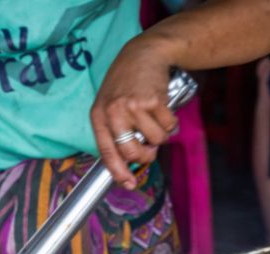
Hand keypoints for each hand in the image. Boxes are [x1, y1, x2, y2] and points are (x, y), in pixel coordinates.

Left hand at [90, 39, 178, 189]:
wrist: (144, 53)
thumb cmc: (127, 82)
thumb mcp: (111, 103)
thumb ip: (116, 129)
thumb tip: (129, 161)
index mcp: (99, 115)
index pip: (106, 151)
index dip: (117, 171)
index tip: (127, 184)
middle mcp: (113, 111)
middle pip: (132, 151)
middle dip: (146, 155)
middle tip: (150, 148)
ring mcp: (133, 106)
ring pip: (155, 140)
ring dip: (161, 134)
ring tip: (154, 118)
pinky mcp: (153, 101)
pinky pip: (168, 126)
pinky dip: (171, 122)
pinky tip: (163, 108)